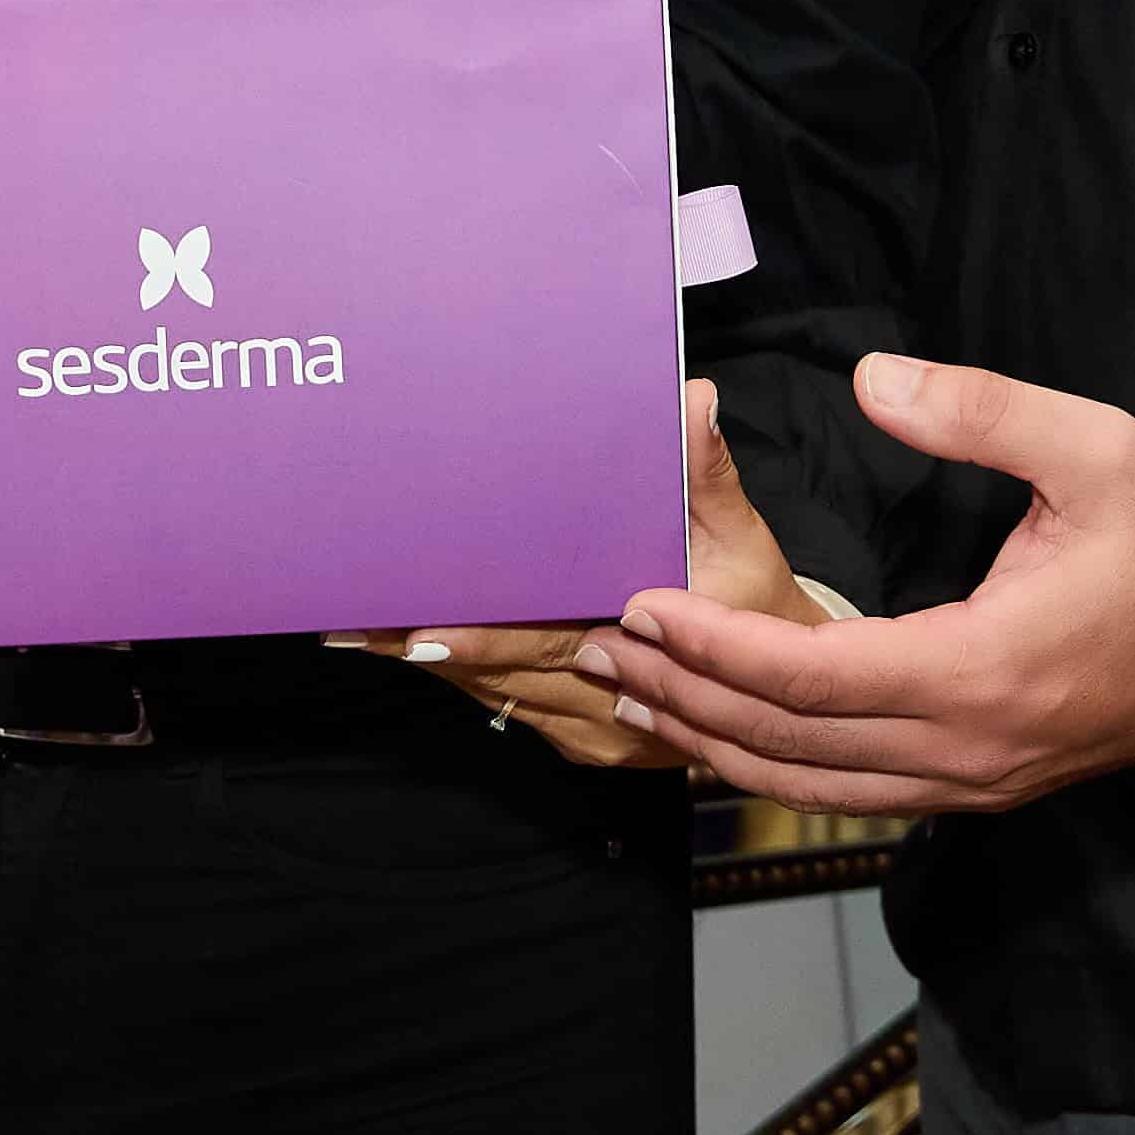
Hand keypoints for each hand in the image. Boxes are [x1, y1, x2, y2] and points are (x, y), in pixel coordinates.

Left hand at [338, 384, 815, 770]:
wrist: (778, 687)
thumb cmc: (755, 606)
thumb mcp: (740, 536)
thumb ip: (705, 473)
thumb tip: (692, 401)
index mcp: (651, 650)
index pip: (551, 642)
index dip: (484, 640)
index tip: (422, 632)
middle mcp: (616, 702)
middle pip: (506, 672)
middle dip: (426, 647)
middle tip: (355, 626)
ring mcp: (593, 726)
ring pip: (498, 693)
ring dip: (434, 664)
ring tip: (359, 633)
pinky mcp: (578, 733)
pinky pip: (508, 705)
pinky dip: (465, 675)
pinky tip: (410, 648)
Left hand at [580, 355, 1134, 815]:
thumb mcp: (1096, 447)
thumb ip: (980, 410)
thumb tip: (872, 379)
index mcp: (984, 669)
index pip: (812, 676)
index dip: (714, 647)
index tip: (640, 608)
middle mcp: (968, 747)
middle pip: (791, 743)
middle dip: (686, 697)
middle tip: (598, 649)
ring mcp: (973, 781)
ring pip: (814, 785)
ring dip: (715, 742)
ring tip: (632, 697)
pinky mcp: (979, 786)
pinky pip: (853, 795)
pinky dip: (775, 768)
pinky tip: (723, 737)